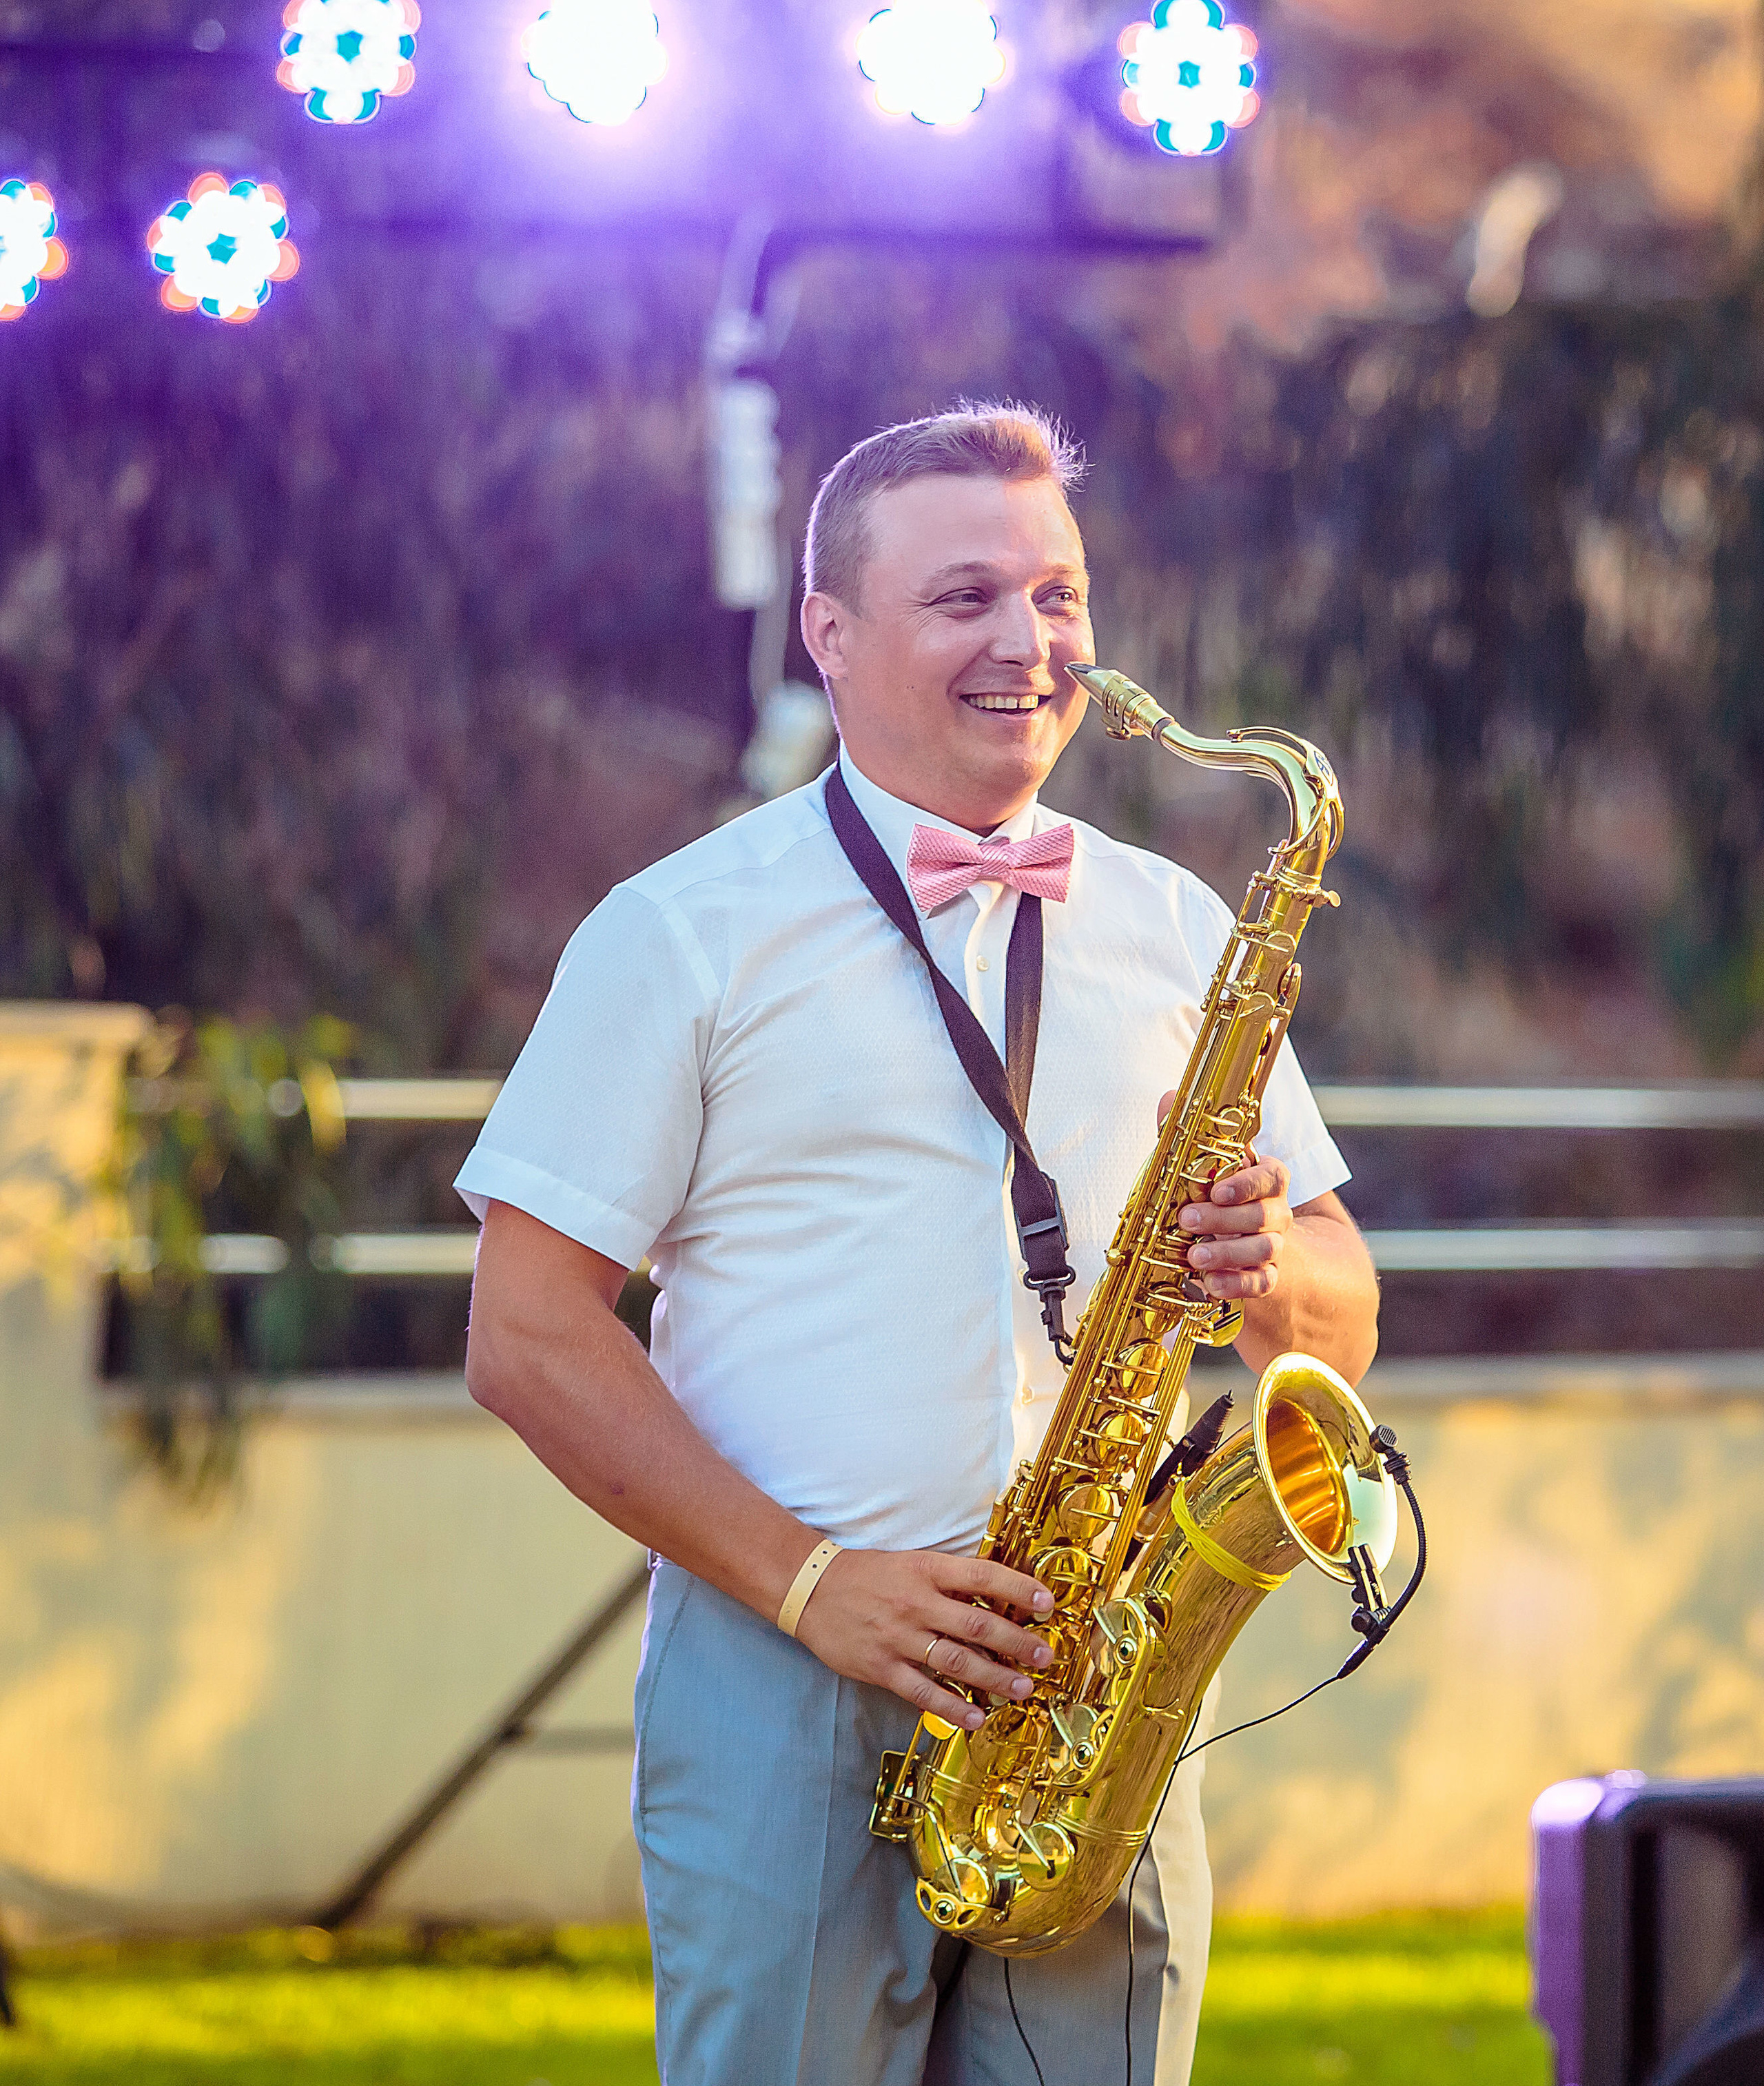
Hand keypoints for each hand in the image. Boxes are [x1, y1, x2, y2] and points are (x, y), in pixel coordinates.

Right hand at [794, 1546, 1055, 1732]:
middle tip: (1045, 1655)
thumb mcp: (911, 1563)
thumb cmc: (867, 1574)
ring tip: (1022, 1689)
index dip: (1019, 1589)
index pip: (982, 1576)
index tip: (1048, 1603)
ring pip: (956, 1661)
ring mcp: (898, 1637)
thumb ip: (948, 1580)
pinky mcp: (881, 1667)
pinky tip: (975, 1718)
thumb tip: (995, 1598)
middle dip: (1018, 1642)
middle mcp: (916, 1603)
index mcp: (926, 1570)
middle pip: (978, 1625)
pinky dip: (952, 1707)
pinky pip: (923, 1692)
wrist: (810, 1588)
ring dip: (995, 1677)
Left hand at [1155, 1097, 1293, 1301]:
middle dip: (1223, 1219)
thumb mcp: (1206, 1164)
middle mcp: (1276, 1213)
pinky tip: (1211, 1283)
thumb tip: (1169, 1098)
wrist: (1251, 1236)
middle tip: (1187, 1220)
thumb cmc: (1221, 1194)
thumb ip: (1190, 1135)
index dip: (1245, 1184)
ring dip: (1228, 1253)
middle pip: (1263, 1216)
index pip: (1270, 1177)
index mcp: (1267, 1179)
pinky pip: (1262, 1282)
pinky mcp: (1266, 1275)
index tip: (1216, 1190)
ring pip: (1264, 1250)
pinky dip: (1237, 1283)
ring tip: (1194, 1255)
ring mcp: (1273, 1246)